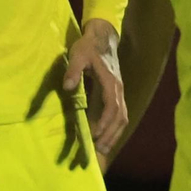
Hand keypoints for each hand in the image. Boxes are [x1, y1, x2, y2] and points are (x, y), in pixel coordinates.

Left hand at [63, 19, 126, 157]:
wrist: (103, 38)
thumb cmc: (89, 47)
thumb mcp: (78, 55)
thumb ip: (73, 71)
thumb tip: (68, 87)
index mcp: (110, 82)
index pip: (112, 107)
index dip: (104, 123)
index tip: (95, 135)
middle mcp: (118, 90)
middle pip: (120, 117)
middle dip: (110, 135)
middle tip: (99, 151)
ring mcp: (119, 92)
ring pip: (123, 118)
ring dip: (114, 134)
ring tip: (103, 150)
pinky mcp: (116, 94)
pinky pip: (120, 115)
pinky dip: (115, 128)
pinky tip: (106, 137)